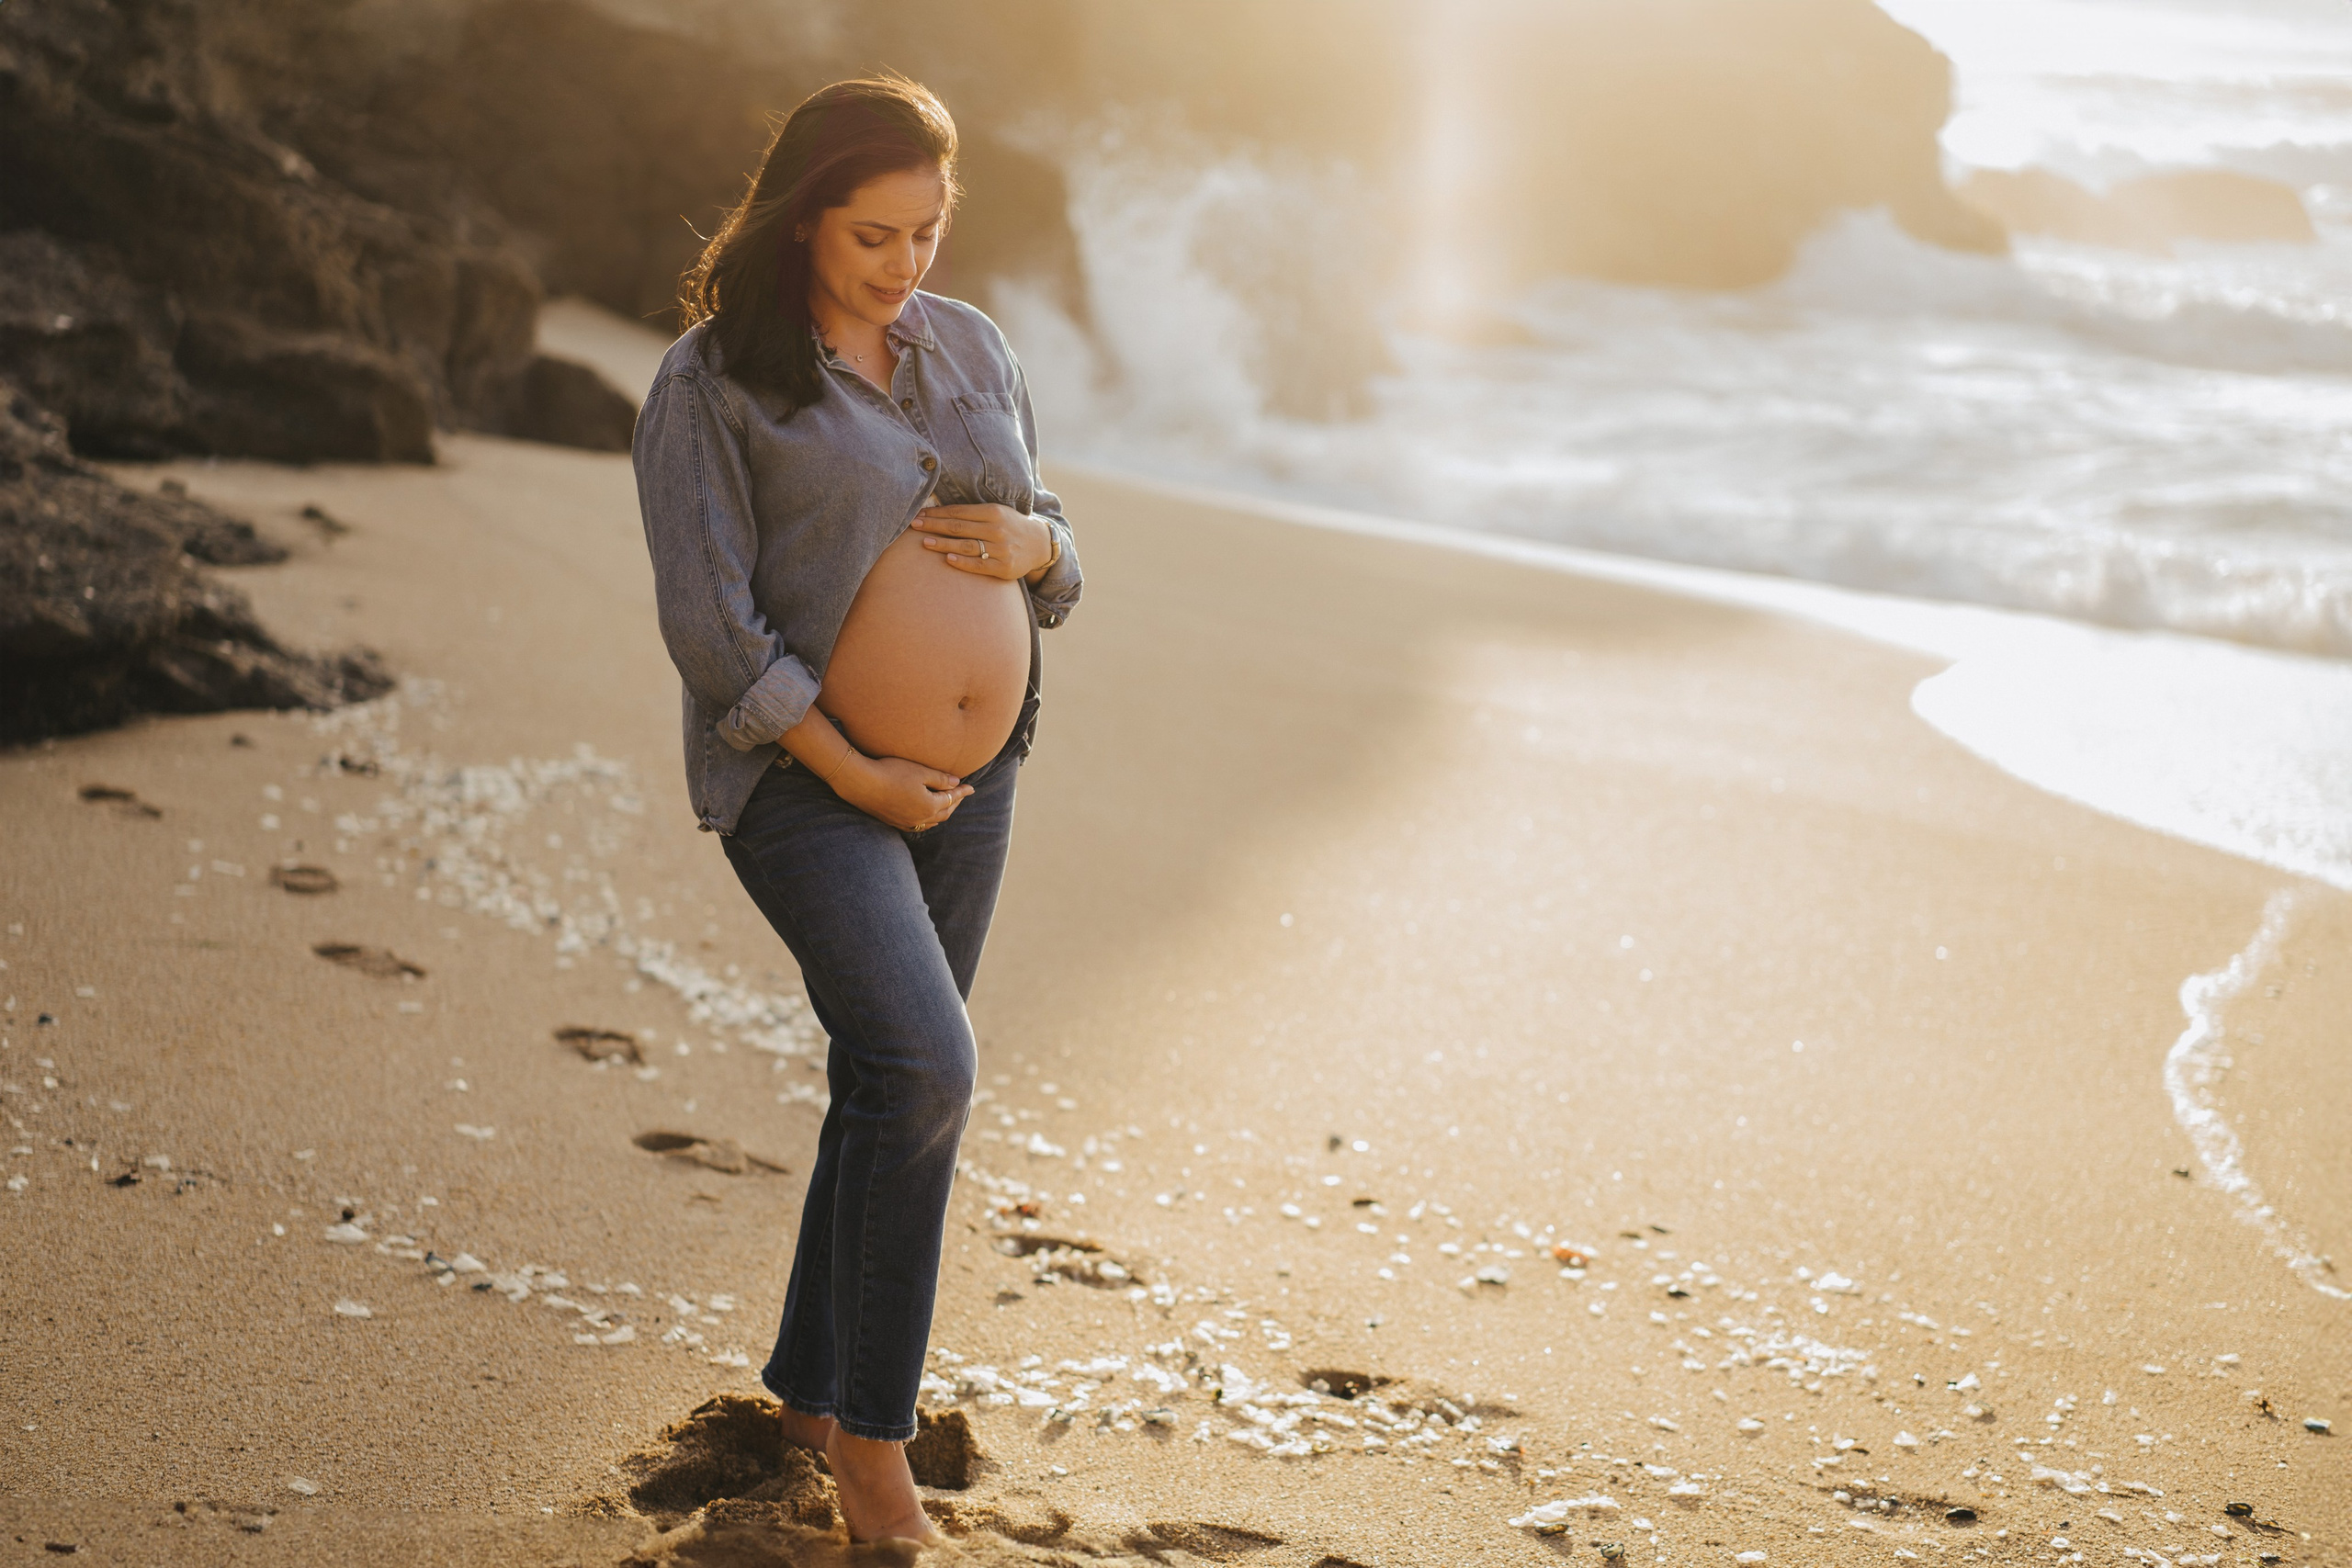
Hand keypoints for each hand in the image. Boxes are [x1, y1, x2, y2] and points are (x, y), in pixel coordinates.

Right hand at [834, 751, 970, 830]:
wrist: (861, 783)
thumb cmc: (891, 773)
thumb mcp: (920, 772)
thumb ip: (940, 779)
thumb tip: (957, 783)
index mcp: (930, 806)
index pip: (952, 799)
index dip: (962, 792)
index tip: (971, 787)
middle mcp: (920, 819)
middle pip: (944, 813)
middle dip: (954, 803)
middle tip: (961, 794)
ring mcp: (906, 823)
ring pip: (931, 821)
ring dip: (941, 813)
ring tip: (946, 804)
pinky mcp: (893, 822)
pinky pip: (917, 824)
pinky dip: (927, 818)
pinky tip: (924, 813)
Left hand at [910, 502, 1052, 580]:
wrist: (1039, 544)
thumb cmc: (1009, 526)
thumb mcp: (995, 513)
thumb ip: (971, 513)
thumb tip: (938, 513)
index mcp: (992, 512)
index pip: (958, 512)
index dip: (937, 513)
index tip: (919, 514)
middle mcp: (997, 529)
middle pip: (959, 527)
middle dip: (934, 525)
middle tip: (914, 525)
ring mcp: (1001, 549)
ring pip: (966, 546)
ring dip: (944, 544)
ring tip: (925, 542)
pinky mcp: (1005, 567)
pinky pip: (980, 565)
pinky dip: (963, 563)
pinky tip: (948, 560)